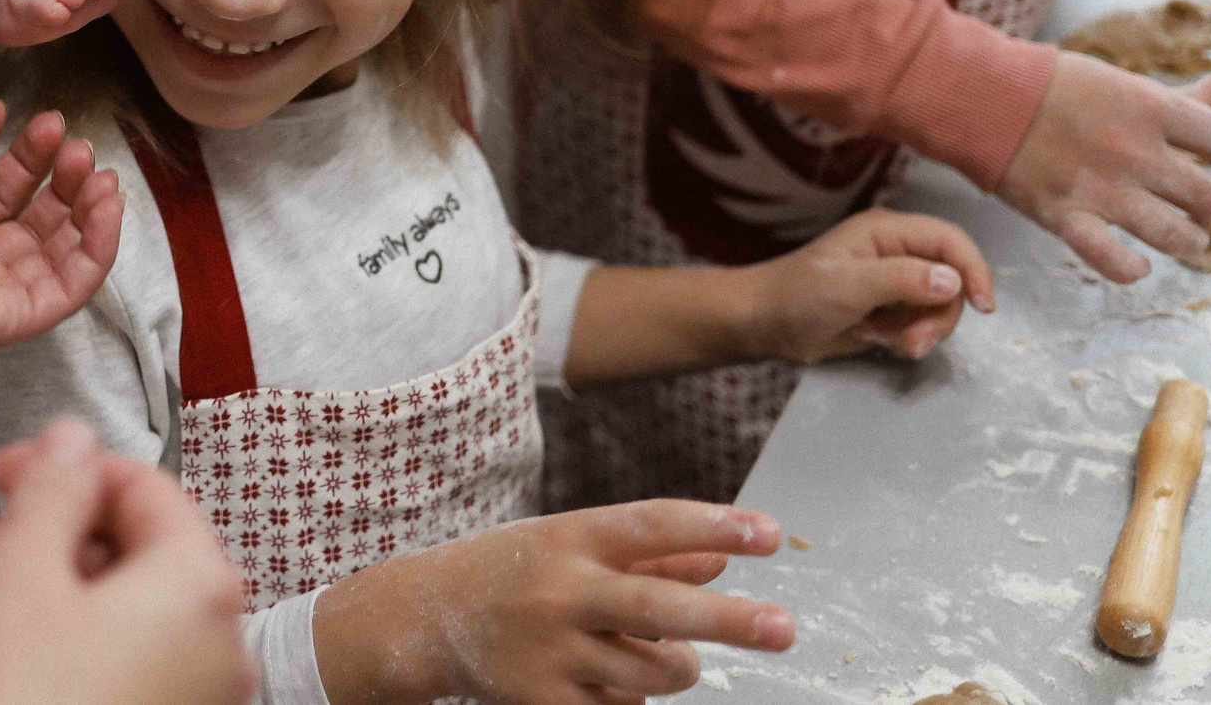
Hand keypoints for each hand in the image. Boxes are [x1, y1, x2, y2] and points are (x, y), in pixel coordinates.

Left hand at [0, 92, 118, 431]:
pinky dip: (98, 252)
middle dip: (62, 184)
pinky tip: (106, 207)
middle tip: (80, 147)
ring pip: (56, 260)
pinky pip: (65, 292)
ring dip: (87, 214)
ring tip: (99, 172)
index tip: (49, 122)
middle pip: (31, 227)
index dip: (26, 159)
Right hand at [0, 420, 253, 704]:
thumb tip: (70, 441)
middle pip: (134, 550)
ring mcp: (199, 701)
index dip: (66, 465)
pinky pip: (125, 667)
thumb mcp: (21, 573)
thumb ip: (50, 487)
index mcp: (198, 583)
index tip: (11, 470)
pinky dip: (70, 645)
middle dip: (47, 534)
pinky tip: (8, 652)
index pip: (145, 483)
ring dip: (48, 589)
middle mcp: (218, 642)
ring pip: (123, 612)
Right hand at [313, 501, 793, 704]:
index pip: (653, 524)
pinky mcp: (542, 702)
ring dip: (677, 667)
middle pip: (659, 607)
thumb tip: (724, 560)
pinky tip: (604, 679)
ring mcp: (551, 650)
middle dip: (729, 620)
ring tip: (654, 652)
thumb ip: (653, 554)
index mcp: (573, 535)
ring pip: (655, 672)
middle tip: (784, 629)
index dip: (715, 526)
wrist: (426, 617)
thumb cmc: (517, 571)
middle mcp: (561, 588)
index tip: (770, 534)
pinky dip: (631, 700)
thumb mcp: (576, 545)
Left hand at [747, 209, 994, 363]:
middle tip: (913, 342)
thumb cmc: (798, 296)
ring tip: (887, 343)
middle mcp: (897, 253)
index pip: (950, 240)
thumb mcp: (850, 286)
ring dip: (921, 331)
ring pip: (939, 308)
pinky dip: (907, 338)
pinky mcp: (888, 310)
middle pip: (951, 282)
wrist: (764, 325)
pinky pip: (920, 325)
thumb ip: (902, 280)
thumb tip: (953, 281)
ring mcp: (894, 283)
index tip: (984, 307)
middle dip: (938, 316)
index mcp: (888, 232)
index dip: (973, 269)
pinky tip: (877, 341)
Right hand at [996, 58, 1210, 282]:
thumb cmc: (1055, 87)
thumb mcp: (1123, 82)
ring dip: (1192, 242)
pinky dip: (1132, 269)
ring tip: (1187, 235)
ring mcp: (1103, 190)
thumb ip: (1176, 95)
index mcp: (1152, 110)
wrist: (985, 98)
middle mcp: (1137, 153)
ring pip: (1179, 238)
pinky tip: (1136, 261)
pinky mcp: (1067, 218)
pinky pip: (1113, 262)